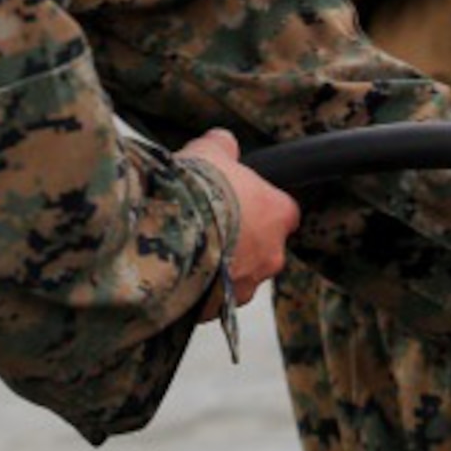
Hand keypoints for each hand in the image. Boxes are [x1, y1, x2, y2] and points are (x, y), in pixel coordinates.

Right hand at [175, 129, 300, 313]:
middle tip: (208, 224)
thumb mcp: (209, 152)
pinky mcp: (220, 310)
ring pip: (238, 275)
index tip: (238, 200)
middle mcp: (271, 255)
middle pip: (262, 247)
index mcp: (279, 215)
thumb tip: (223, 140)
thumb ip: (222, 147)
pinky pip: (213, 298)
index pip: (283, 210)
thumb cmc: (197, 192)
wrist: (167, 235)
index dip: (259, 205)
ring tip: (186, 248)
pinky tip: (176, 270)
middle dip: (239, 239)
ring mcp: (247, 285)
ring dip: (219, 265)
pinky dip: (199, 288)